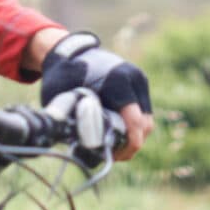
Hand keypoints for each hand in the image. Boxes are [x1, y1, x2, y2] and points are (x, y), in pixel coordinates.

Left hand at [40, 31, 153, 160]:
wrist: (71, 51)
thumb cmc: (64, 75)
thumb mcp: (62, 96)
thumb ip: (72, 119)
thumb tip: (79, 148)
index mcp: (118, 81)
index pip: (134, 121)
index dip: (128, 144)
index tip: (114, 157)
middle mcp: (134, 78)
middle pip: (144, 124)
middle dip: (132, 144)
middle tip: (113, 156)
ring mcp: (139, 80)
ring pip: (147, 119)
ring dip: (134, 136)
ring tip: (115, 148)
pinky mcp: (138, 84)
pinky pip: (143, 111)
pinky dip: (134, 126)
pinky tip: (117, 134)